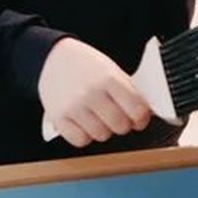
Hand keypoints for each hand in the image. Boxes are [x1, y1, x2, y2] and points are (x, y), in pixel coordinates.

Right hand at [38, 38, 152, 147]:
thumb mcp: (111, 69)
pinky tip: (83, 123)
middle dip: (122, 123)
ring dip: (103, 129)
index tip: (138, 118)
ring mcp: (73, 106)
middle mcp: (90, 93)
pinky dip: (84, 135)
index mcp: (108, 78)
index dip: (141, 117)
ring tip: (97, 116)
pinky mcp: (58, 118)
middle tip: (116, 116)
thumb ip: (129, 91)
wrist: (52, 57)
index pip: (137, 110)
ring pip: (101, 135)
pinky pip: (80, 140)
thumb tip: (145, 114)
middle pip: (120, 126)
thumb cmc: (84, 64)